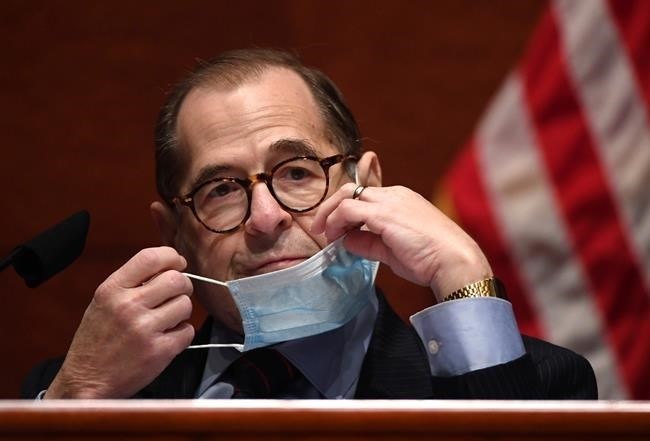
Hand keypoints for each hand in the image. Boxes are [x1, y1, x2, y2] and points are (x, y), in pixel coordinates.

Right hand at [45, 247, 193, 397]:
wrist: (86, 382)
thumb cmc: (97, 340)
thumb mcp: (103, 302)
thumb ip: (132, 283)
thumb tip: (169, 266)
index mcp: (111, 290)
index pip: (151, 257)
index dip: (171, 257)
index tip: (178, 263)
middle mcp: (128, 306)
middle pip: (176, 279)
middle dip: (183, 285)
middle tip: (177, 294)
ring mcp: (144, 329)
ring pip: (186, 304)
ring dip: (182, 311)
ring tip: (168, 319)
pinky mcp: (159, 351)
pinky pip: (187, 331)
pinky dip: (182, 334)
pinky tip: (167, 338)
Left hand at [311, 184, 491, 300]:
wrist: (454, 261)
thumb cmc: (431, 259)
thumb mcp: (394, 250)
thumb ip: (369, 243)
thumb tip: (347, 241)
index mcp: (400, 199)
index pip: (364, 195)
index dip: (345, 209)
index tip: (336, 229)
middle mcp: (394, 195)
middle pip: (351, 189)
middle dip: (330, 207)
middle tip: (320, 227)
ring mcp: (389, 202)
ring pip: (346, 195)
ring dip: (330, 215)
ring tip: (325, 236)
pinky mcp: (383, 214)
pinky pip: (348, 210)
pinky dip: (336, 222)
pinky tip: (335, 238)